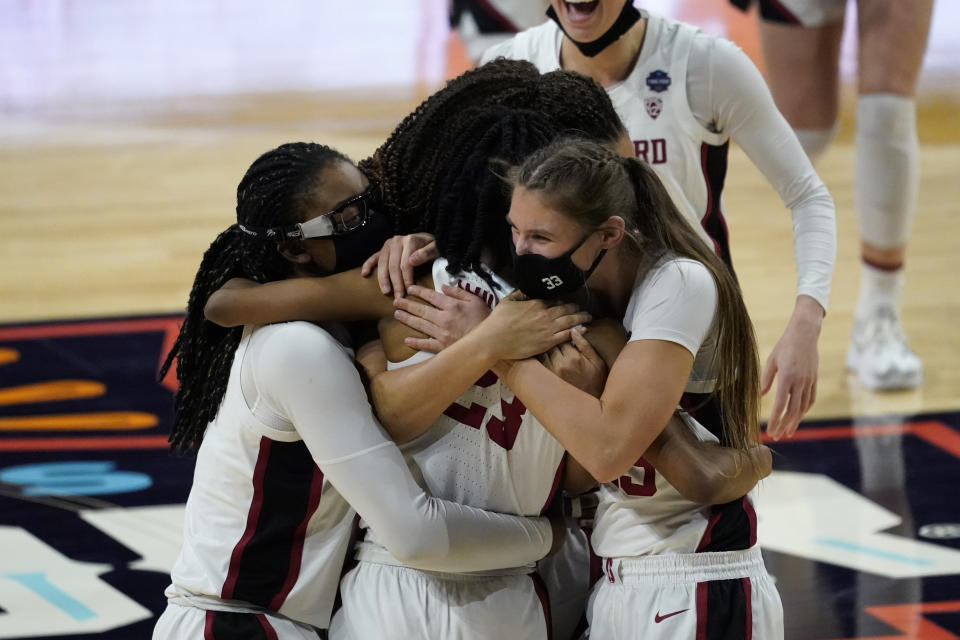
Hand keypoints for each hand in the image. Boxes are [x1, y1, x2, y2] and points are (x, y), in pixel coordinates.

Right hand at [360, 233, 437, 297]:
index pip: (406, 263)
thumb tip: (411, 261)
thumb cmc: (432, 247)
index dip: (407, 278)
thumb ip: (426, 253)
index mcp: (409, 240)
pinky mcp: (383, 249)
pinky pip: (374, 257)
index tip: (408, 291)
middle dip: (396, 283)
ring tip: (385, 292)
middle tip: (398, 297)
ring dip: (383, 279)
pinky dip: (368, 265)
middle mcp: (397, 241)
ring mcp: (388, 245)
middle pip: (393, 265)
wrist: (426, 240)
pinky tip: (364, 274)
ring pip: (383, 263)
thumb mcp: (435, 248)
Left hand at [396, 284, 491, 352]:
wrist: (489, 342)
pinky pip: (426, 344)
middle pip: (421, 310)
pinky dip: (416, 343)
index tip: (409, 289)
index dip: (419, 292)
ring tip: (397, 315)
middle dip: (407, 305)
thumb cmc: (485, 320)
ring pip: (420, 325)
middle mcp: (443, 318)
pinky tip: (406, 340)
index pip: (431, 296)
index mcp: (451, 306)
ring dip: (407, 319)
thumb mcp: (476, 300)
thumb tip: (444, 286)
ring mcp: (441, 334)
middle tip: (396, 301)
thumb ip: (459, 292)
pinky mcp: (442, 347)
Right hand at [477, 291, 591, 360]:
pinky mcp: (547, 342)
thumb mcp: (507, 301)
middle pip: (566, 310)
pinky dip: (576, 331)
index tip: (567, 303)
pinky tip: (583, 330)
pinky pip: (566, 335)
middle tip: (584, 309)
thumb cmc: (498, 321)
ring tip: (588, 317)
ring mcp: (547, 329)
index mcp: (536, 304)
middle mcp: (545, 315)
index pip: (554, 301)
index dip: (562, 301)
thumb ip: (519, 294)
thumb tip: (526, 291)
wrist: (493, 340)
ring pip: (570, 322)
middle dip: (576, 308)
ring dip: (580, 318)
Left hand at [540, 327, 606, 396]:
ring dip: (543, 349)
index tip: (563, 335)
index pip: (562, 338)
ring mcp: (551, 373)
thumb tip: (575, 330)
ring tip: (546, 346)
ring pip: (542, 353)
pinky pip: (538, 364)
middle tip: (553, 339)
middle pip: (550, 344)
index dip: (562, 335)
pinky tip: (542, 357)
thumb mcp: (597, 362)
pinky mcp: (545, 380)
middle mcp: (560, 365)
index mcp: (574, 358)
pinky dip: (539, 359)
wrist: (591, 405)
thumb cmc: (596, 381)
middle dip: (552, 341)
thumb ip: (585, 345)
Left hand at [763, 296, 822, 440]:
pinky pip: (810, 399)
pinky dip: (804, 410)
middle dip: (784, 426)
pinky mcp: (814, 379)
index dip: (775, 420)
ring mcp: (809, 381)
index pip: (780, 405)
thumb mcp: (771, 360)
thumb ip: (766, 379)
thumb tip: (760, 395)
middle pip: (793, 410)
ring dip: (795, 422)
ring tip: (788, 432)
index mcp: (787, 377)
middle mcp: (800, 382)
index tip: (770, 431)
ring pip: (803, 407)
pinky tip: (798, 417)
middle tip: (777, 437)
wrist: (805, 334)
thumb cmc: (784, 346)